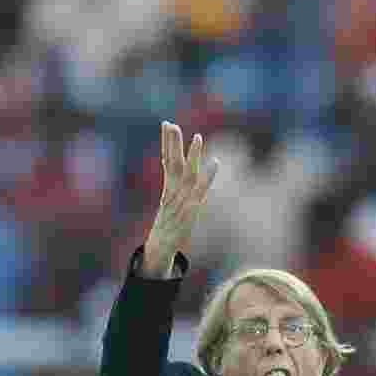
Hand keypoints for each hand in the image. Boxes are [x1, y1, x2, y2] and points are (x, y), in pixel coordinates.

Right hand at [141, 121, 218, 276]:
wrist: (160, 253)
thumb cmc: (168, 232)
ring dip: (192, 156)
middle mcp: (173, 193)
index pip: (167, 161)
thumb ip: (176, 196)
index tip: (166, 123)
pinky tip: (215, 164)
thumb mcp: (172, 211)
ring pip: (186, 174)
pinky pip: (200, 192)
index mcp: (168, 190)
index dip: (167, 143)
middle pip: (172, 163)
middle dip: (172, 143)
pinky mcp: (189, 212)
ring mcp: (180, 202)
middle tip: (170, 123)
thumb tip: (181, 187)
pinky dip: (208, 178)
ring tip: (198, 137)